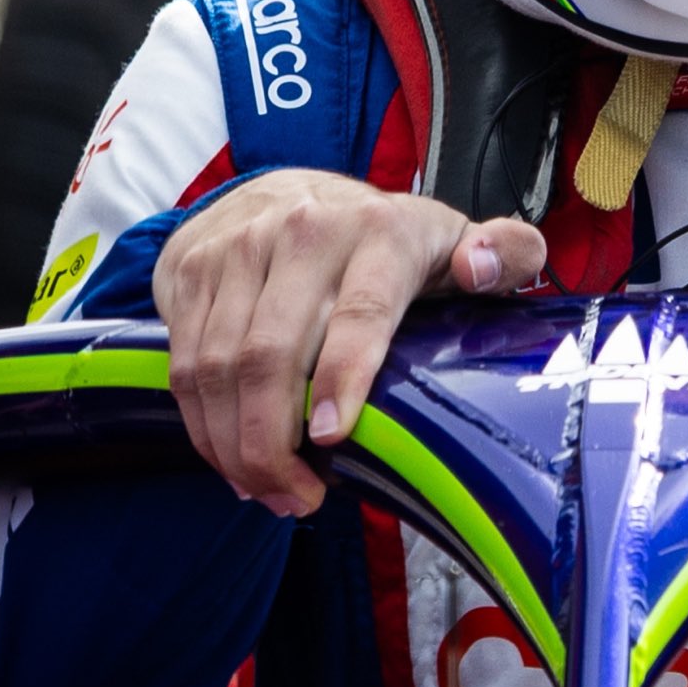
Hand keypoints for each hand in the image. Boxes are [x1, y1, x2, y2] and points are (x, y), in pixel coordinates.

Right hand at [153, 170, 543, 514]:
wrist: (286, 187)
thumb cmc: (383, 238)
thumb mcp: (453, 238)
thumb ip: (503, 253)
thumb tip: (481, 268)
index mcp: (382, 230)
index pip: (360, 310)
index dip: (344, 376)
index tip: (334, 439)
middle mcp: (305, 231)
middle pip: (271, 354)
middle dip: (275, 444)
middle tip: (300, 499)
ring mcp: (240, 249)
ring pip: (218, 368)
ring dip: (236, 447)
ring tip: (268, 491)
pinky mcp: (194, 270)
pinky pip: (185, 365)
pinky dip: (202, 427)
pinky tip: (232, 460)